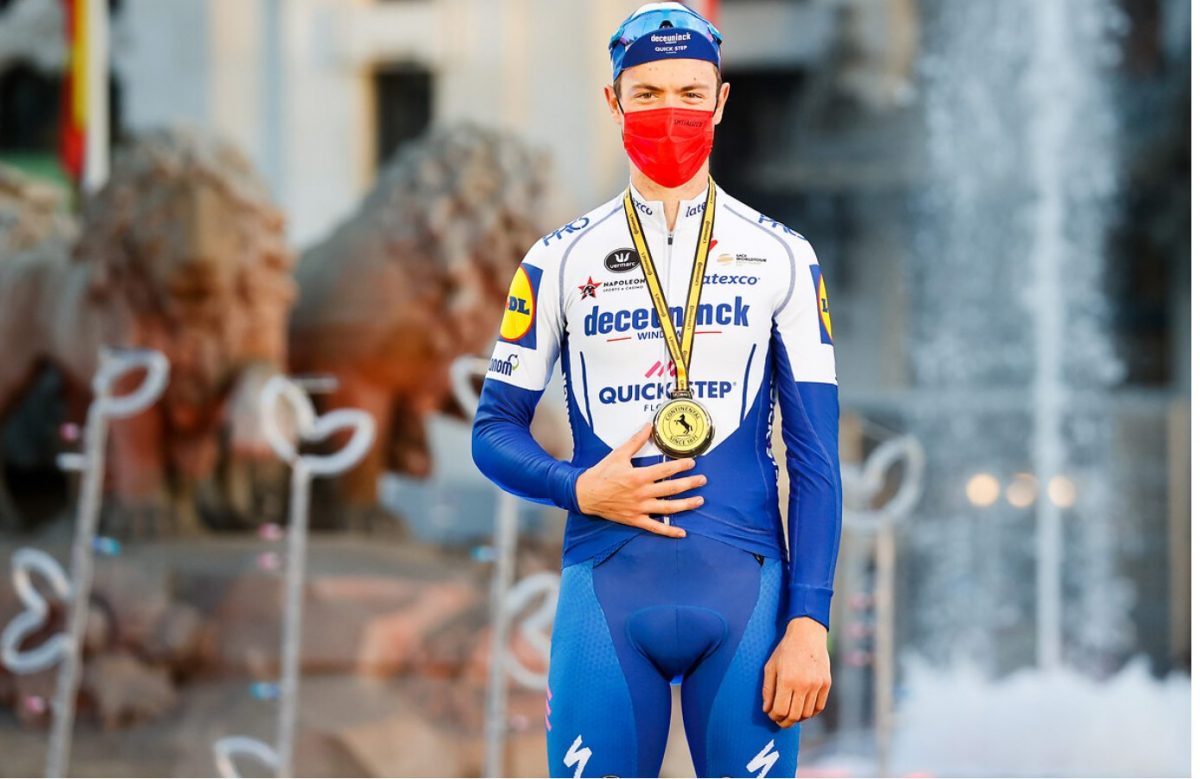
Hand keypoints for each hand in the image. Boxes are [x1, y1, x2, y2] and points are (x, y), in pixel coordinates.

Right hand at [574, 421, 705, 537]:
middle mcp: (641, 494)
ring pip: (668, 508)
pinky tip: (682, 532)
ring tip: (699, 501)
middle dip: (689, 484)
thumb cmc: (602, 473)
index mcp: (638, 477)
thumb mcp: (618, 454)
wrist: (586, 494)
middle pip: (671, 489)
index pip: (665, 470)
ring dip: (686, 505)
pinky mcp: (635, 520)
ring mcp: (639, 509)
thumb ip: (635, 441)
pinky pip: (655, 528)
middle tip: (703, 480)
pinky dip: (669, 531)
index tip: (692, 463)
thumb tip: (648, 426)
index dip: (680, 466)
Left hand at [761, 616, 831, 726]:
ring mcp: (817, 685)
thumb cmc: (785, 650)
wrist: (807, 635)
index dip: (774, 716)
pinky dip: (810, 713)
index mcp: (787, 680)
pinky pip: (819, 707)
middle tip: (779, 720)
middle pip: (794, 716)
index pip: (780, 710)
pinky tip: (803, 709)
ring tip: (790, 714)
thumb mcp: (770, 666)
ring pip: (807, 714)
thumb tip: (766, 709)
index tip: (771, 714)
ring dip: (797, 718)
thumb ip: (768, 689)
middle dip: (784, 722)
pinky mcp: (826, 684)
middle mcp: (803, 684)